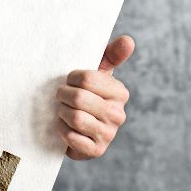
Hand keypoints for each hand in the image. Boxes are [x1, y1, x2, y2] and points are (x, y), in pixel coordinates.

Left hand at [55, 34, 133, 159]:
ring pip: (75, 117)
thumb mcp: (97, 72)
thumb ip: (111, 54)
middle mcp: (118, 114)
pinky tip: (64, 126)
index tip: (70, 81)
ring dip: (61, 112)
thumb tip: (128, 40)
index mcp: (120, 92)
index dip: (71, 79)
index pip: (86, 79)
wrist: (77, 127)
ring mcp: (108, 134)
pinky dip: (61, 130)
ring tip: (63, 110)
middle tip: (62, 97)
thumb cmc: (86, 93)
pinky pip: (71, 137)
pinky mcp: (96, 151)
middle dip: (63, 96)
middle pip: (79, 98)